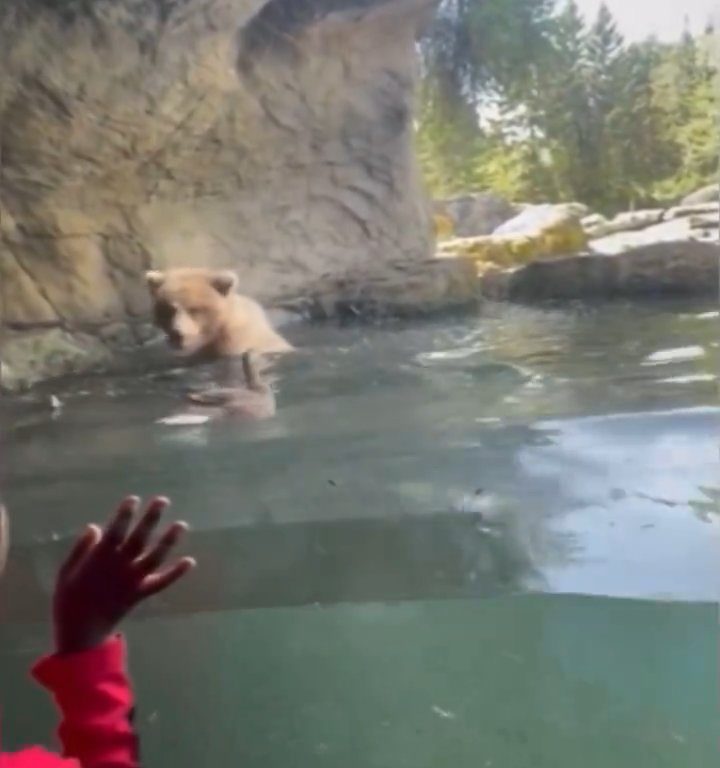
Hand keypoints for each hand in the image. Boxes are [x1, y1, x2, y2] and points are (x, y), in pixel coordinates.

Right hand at [53, 496, 194, 653]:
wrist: (80, 633)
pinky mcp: (140, 594)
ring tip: (182, 524)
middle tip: (163, 500)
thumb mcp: (66, 572)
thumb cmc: (70, 599)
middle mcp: (119, 567)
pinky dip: (175, 573)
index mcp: (100, 559)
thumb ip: (81, 549)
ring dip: (168, 541)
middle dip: (151, 519)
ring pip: (154, 557)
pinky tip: (190, 561)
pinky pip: (160, 583)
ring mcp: (132, 581)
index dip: (124, 515)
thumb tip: (95, 526)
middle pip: (139, 539)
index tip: (133, 499)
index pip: (115, 531)